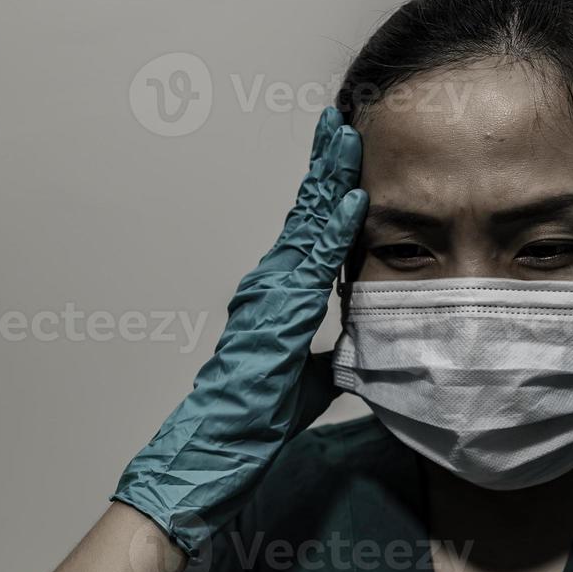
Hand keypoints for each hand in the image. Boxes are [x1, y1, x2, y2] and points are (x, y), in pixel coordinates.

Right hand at [113, 108, 367, 557]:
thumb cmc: (253, 420)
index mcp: (277, 298)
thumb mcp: (309, 382)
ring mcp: (268, 297)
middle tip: (342, 121)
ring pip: (305, 227)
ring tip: (348, 137)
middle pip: (303, 216)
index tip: (344, 157)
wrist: (216, 450)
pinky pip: (312, 263)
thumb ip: (330, 355)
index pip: (309, 235)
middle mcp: (268, 287)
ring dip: (329, 181)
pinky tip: (353, 200)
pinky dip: (333, 229)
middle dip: (324, 167)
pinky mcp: (275, 315)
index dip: (326, 194)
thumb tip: (357, 346)